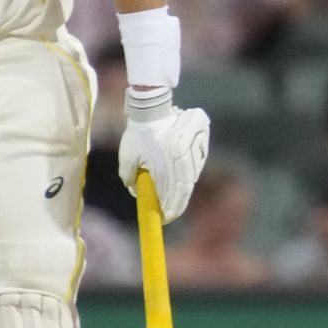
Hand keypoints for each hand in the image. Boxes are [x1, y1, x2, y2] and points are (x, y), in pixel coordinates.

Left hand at [117, 91, 210, 223]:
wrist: (153, 108)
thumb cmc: (137, 133)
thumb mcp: (127, 157)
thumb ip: (129, 177)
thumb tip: (137, 192)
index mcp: (166, 163)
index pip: (171, 193)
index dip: (170, 209)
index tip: (165, 218)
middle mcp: (182, 159)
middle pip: (185, 188)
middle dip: (178, 204)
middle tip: (171, 214)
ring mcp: (193, 152)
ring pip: (191, 178)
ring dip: (184, 191)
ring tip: (176, 201)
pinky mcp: (200, 144)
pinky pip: (195, 167)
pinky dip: (188, 177)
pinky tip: (182, 183)